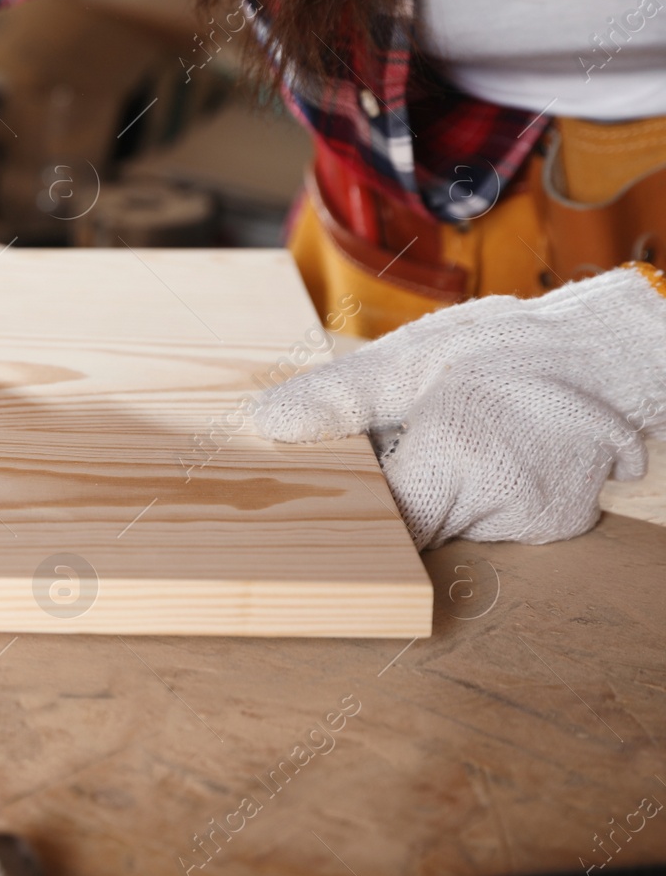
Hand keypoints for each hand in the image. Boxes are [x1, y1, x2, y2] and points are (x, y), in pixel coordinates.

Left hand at [253, 265, 665, 547]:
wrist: (610, 353)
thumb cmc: (505, 350)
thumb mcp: (412, 358)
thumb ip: (339, 398)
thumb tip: (264, 423)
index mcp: (452, 461)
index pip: (369, 521)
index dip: (346, 500)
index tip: (335, 477)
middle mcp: (497, 507)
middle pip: (410, 526)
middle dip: (397, 488)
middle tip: (408, 440)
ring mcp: (532, 522)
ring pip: (449, 522)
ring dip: (440, 487)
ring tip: (457, 437)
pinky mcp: (554, 526)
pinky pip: (491, 518)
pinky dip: (481, 491)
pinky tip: (492, 453)